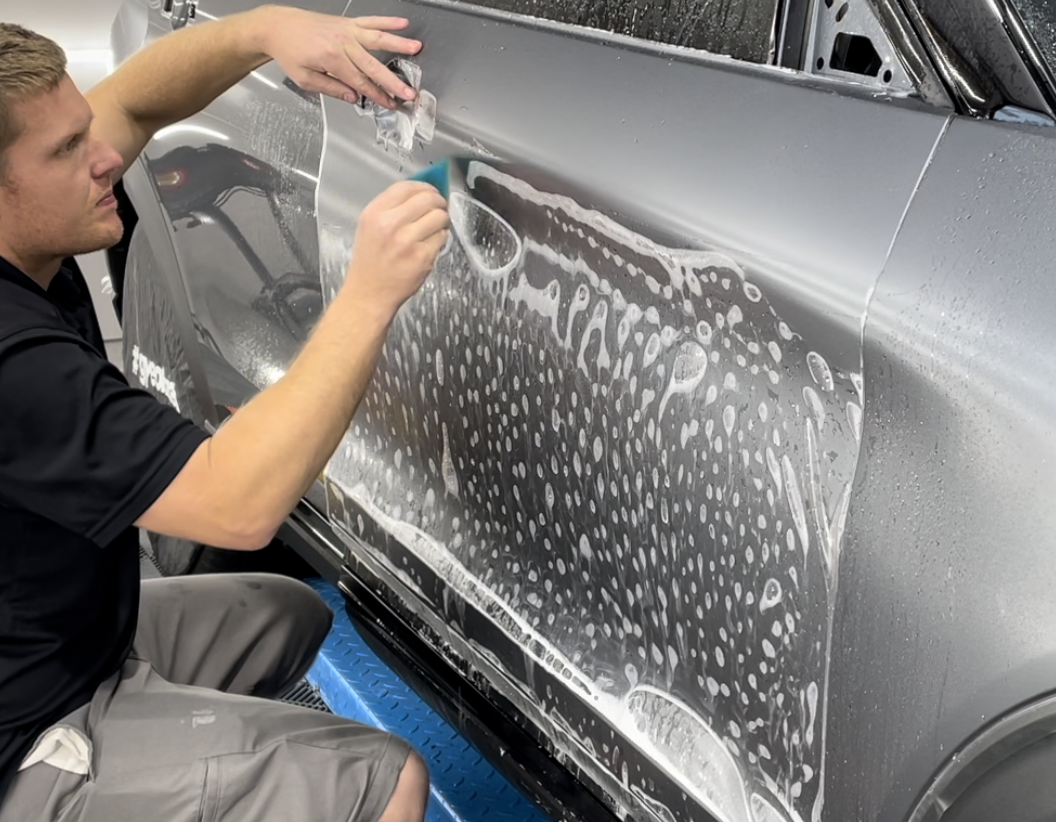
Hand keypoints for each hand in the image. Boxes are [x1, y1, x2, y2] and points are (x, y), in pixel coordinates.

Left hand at [259, 7, 422, 108]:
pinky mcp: (347, 22)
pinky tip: (402, 23)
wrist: (278, 27)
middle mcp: (342, 43)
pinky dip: (387, 21)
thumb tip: (353, 97)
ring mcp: (347, 30)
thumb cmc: (290, 52)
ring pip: (378, 38)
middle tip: (409, 92)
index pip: (361, 83)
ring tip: (416, 48)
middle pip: (373, 65)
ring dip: (398, 43)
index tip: (390, 104)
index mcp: (332, 59)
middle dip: (393, 81)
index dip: (378, 96)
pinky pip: (371, 21)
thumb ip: (331, 88)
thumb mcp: (305, 78)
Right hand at [343, 182, 449, 315]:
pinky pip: (442, 237)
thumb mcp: (370, 227)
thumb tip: (423, 192)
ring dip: (442, 220)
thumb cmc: (371, 260)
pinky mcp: (422, 257)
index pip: (406, 187)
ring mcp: (407, 241)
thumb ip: (392, 208)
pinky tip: (431, 244)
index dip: (424, 186)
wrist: (370, 293)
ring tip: (436, 227)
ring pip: (439, 216)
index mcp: (375, 213)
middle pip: (427, 198)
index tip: (431, 191)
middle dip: (439, 201)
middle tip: (440, 208)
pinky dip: (441, 238)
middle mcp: (390, 224)